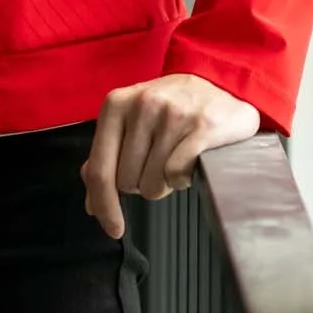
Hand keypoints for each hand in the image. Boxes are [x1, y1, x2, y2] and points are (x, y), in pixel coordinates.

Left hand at [81, 73, 262, 238]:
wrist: (220, 83)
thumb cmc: (170, 107)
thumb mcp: (131, 121)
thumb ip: (107, 156)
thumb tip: (92, 202)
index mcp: (116, 104)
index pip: (100, 168)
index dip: (104, 204)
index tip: (112, 229)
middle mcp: (143, 105)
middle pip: (128, 182)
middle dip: (142, 183)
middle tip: (157, 163)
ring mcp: (174, 115)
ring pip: (154, 183)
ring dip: (164, 182)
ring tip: (175, 158)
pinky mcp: (203, 127)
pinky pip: (179, 176)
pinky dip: (184, 178)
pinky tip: (191, 160)